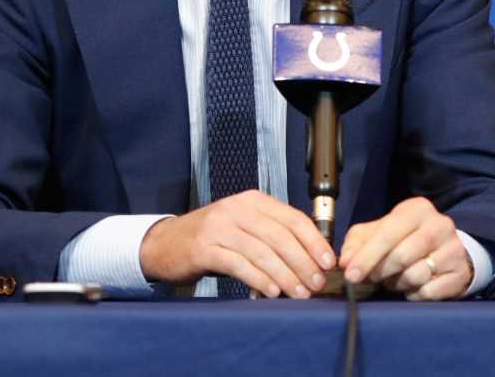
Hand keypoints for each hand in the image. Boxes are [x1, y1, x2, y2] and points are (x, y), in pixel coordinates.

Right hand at [139, 190, 335, 298]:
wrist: (166, 243)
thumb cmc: (212, 238)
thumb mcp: (244, 227)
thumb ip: (272, 235)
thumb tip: (312, 259)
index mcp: (252, 201)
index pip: (292, 218)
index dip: (313, 241)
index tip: (328, 262)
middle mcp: (236, 209)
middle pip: (279, 236)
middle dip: (302, 262)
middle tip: (316, 283)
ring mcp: (219, 227)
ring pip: (261, 251)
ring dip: (285, 275)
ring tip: (299, 293)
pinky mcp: (204, 248)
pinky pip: (238, 264)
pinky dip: (258, 279)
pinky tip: (271, 292)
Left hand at [339, 197, 472, 300]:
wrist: (445, 249)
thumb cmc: (405, 238)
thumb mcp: (379, 232)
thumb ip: (357, 243)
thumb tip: (345, 262)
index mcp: (417, 209)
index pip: (387, 234)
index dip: (366, 257)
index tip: (350, 275)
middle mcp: (440, 225)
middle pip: (401, 257)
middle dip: (380, 272)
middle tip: (373, 278)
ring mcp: (454, 249)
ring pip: (415, 276)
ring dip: (397, 284)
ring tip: (394, 279)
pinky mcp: (461, 273)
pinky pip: (429, 292)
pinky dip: (413, 294)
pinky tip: (411, 287)